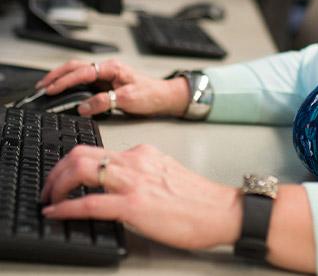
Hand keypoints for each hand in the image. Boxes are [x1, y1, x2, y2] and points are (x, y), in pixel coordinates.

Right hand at [35, 59, 189, 117]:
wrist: (163, 97)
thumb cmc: (150, 95)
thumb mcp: (128, 99)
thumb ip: (104, 102)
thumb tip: (84, 106)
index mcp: (113, 68)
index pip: (83, 71)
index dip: (65, 80)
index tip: (51, 89)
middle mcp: (108, 68)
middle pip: (76, 66)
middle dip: (56, 75)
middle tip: (41, 86)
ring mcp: (106, 74)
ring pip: (78, 71)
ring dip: (61, 77)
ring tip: (46, 86)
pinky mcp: (106, 82)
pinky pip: (84, 79)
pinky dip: (70, 82)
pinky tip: (62, 89)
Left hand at [41, 144, 240, 249]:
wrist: (220, 210)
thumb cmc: (197, 199)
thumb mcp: (165, 175)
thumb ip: (141, 174)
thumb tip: (115, 186)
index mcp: (143, 153)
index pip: (97, 150)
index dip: (71, 165)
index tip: (61, 178)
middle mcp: (136, 160)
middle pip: (81, 154)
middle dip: (56, 172)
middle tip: (47, 189)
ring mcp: (134, 181)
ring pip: (81, 170)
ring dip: (56, 186)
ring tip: (48, 200)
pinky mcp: (135, 205)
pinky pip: (90, 204)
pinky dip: (66, 209)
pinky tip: (56, 214)